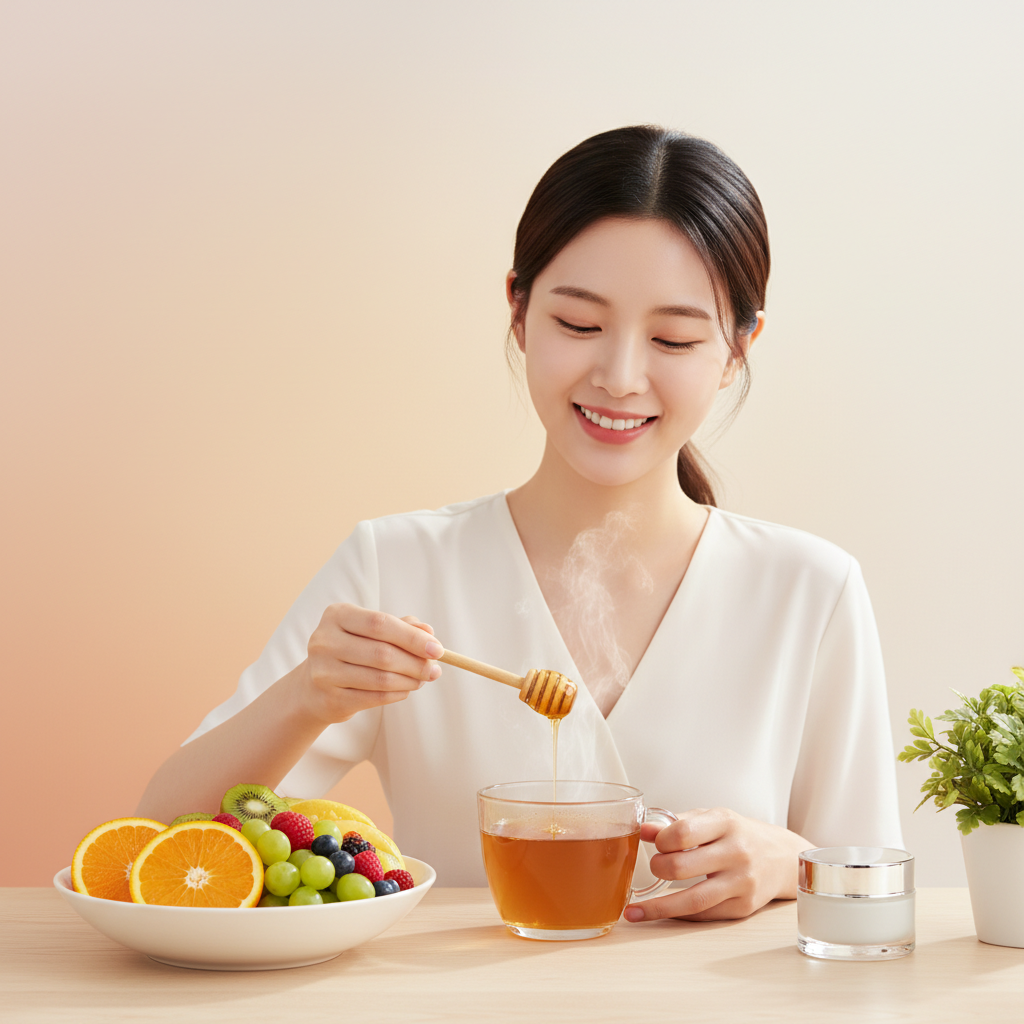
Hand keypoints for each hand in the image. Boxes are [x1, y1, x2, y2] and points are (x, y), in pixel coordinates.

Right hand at [298, 604, 443, 723]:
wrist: (314, 686)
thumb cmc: (352, 650)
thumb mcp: (372, 632)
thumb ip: (401, 627)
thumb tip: (429, 632)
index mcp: (337, 615)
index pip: (380, 623)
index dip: (412, 637)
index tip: (437, 649)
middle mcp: (324, 641)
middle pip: (382, 653)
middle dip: (415, 663)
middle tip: (435, 670)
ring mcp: (324, 671)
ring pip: (380, 679)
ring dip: (409, 681)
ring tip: (422, 679)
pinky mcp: (330, 698)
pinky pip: (374, 698)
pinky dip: (397, 695)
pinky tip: (406, 690)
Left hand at [623, 807, 809, 921]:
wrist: (780, 857)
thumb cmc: (738, 834)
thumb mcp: (710, 819)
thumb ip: (676, 823)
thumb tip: (643, 830)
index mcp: (725, 823)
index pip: (683, 832)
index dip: (661, 840)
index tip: (655, 843)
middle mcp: (736, 852)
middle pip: (683, 867)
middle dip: (658, 869)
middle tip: (654, 868)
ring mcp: (742, 882)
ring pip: (693, 900)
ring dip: (658, 907)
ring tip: (635, 910)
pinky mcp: (744, 906)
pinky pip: (704, 914)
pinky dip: (680, 914)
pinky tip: (662, 913)